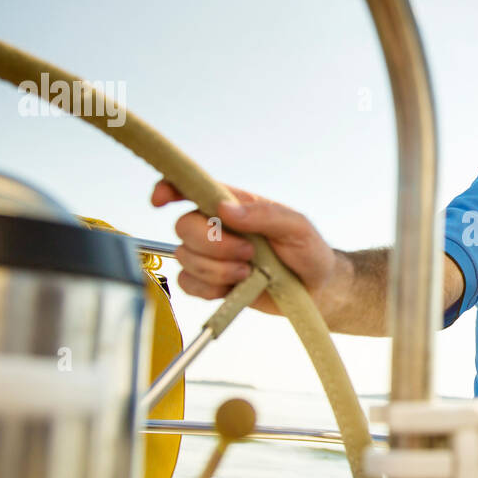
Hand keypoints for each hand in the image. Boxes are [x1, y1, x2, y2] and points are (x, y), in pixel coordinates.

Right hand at [150, 179, 339, 316]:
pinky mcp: (211, 282)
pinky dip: (209, 287)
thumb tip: (225, 209)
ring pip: (184, 257)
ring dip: (216, 268)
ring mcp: (211, 255)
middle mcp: (217, 226)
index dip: (169, 189)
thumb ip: (265, 214)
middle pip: (184, 226)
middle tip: (248, 253)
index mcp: (234, 205)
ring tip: (248, 272)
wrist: (316, 289)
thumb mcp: (297, 227)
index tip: (161, 200)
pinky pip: (188, 283)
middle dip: (213, 244)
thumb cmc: (308, 251)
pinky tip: (234, 287)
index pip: (191, 187)